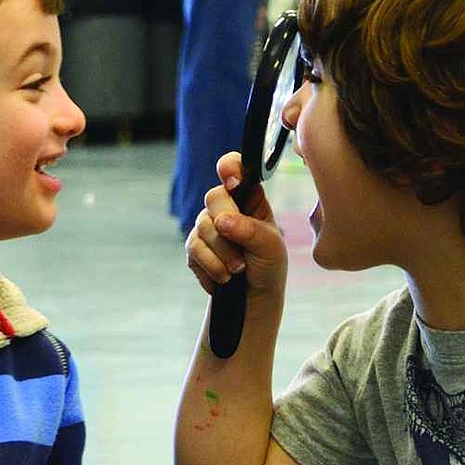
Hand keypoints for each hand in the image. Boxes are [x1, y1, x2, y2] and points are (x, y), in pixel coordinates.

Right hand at [186, 152, 287, 301]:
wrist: (253, 298)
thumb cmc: (268, 266)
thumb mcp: (270, 247)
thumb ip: (250, 230)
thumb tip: (222, 221)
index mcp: (249, 197)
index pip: (236, 168)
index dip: (230, 167)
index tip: (232, 181)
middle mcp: (226, 206)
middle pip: (214, 197)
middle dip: (227, 228)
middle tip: (243, 254)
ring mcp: (208, 225)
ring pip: (203, 227)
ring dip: (223, 254)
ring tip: (238, 270)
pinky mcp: (195, 246)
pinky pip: (194, 248)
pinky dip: (211, 266)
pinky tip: (224, 277)